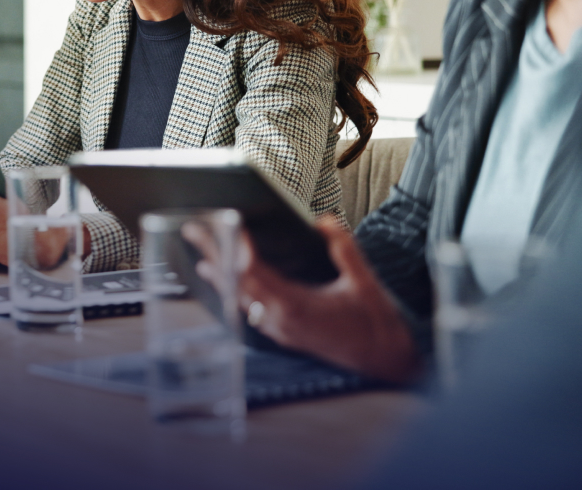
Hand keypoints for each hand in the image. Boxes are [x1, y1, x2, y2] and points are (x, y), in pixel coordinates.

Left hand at [183, 219, 420, 383]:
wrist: (385, 361)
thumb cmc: (375, 322)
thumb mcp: (364, 281)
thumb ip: (344, 248)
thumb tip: (323, 221)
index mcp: (296, 306)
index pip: (255, 271)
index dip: (238, 247)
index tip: (227, 223)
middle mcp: (280, 321)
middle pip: (238, 283)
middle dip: (215, 254)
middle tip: (195, 230)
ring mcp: (280, 330)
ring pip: (241, 300)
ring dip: (221, 276)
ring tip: (203, 255)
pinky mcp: (284, 335)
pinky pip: (252, 312)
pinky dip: (236, 293)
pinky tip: (229, 284)